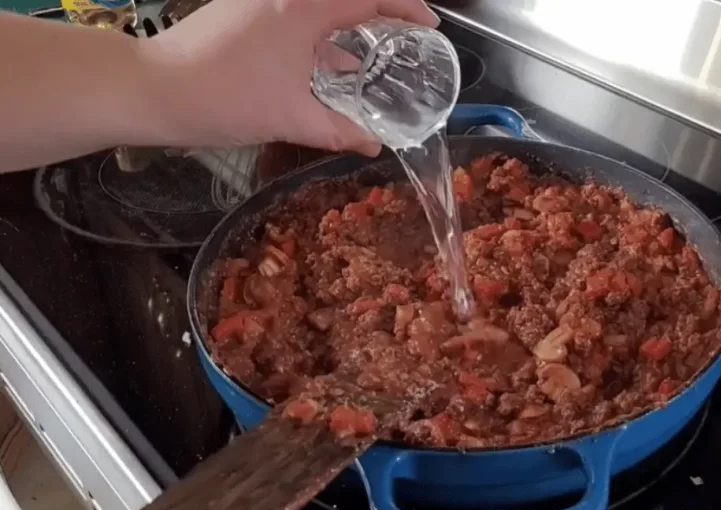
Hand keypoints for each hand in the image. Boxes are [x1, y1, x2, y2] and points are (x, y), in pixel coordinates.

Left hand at [144, 0, 438, 155]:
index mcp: (303, 7)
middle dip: (381, 12)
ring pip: (321, 5)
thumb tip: (375, 145)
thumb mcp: (291, 118)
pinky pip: (298, 13)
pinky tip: (334, 63)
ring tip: (377, 53)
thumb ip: (340, 130)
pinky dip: (322, 32)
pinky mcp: (245, 10)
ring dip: (350, 22)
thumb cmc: (222, 99)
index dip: (407, 9)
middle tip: (407, 38)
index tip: (430, 26)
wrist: (150, 89)